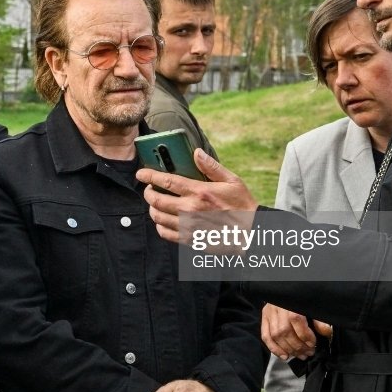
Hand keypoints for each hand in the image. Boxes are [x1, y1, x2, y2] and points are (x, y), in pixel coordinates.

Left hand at [136, 148, 257, 242]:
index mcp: (199, 192)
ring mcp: (188, 226)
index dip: (149, 175)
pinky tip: (164, 220)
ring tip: (156, 203)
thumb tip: (196, 152)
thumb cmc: (242, 205)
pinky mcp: (190, 239)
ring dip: (152, 209)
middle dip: (148, 193)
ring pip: (158, 217)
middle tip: (149, 189)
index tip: (141, 173)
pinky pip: (165, 234)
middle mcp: (190, 209)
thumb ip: (212, 166)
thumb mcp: (232, 181)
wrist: (250, 233)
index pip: (166, 181)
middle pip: (157, 200)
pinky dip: (160, 226)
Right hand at [261, 304, 320, 359]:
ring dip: (288, 349)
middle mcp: (279, 308)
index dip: (305, 336)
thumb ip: (319, 320)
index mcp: (292, 304)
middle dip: (298, 346)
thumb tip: (326, 332)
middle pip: (285, 331)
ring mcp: (269, 313)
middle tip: (308, 353)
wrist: (286, 290)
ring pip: (276, 336)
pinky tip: (284, 356)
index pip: (297, 321)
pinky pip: (266, 336)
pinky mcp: (264, 318)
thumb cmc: (301, 301)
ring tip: (299, 355)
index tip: (313, 344)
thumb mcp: (312, 307)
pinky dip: (274, 348)